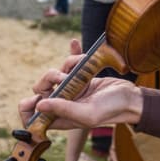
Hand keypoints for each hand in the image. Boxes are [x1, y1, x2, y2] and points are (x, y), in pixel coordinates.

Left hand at [18, 39, 142, 128]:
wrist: (131, 97)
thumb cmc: (112, 109)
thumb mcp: (88, 113)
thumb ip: (64, 109)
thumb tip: (38, 106)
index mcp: (61, 117)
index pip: (32, 115)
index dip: (28, 106)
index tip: (36, 97)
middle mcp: (63, 103)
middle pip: (41, 88)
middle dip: (49, 79)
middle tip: (63, 79)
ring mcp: (71, 89)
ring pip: (56, 72)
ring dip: (68, 64)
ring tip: (82, 64)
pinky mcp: (80, 76)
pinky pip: (70, 63)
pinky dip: (73, 53)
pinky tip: (74, 43)